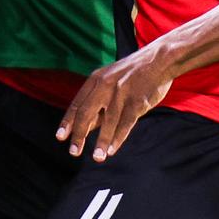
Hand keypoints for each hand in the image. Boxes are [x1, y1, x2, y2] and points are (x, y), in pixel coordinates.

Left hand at [56, 44, 177, 162]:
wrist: (158, 60)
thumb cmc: (132, 75)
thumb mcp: (109, 81)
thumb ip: (97, 102)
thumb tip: (84, 126)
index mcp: (95, 80)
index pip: (77, 104)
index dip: (68, 122)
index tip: (60, 137)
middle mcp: (105, 85)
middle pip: (87, 113)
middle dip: (79, 134)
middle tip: (73, 152)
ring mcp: (121, 93)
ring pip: (108, 121)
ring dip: (101, 142)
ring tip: (97, 157)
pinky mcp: (137, 101)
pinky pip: (126, 123)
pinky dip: (118, 137)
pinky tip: (112, 149)